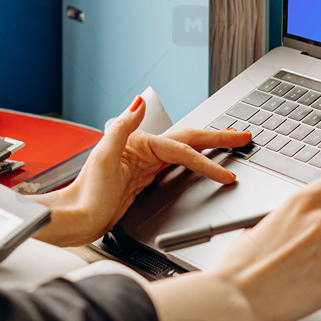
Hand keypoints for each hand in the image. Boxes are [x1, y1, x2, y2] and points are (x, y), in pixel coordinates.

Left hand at [35, 96, 251, 245]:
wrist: (76, 219)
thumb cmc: (86, 194)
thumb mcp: (102, 156)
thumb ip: (122, 126)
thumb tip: (138, 101)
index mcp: (139, 142)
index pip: (182, 150)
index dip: (207, 161)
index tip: (226, 174)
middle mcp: (144, 149)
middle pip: (189, 140)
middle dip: (218, 138)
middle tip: (244, 136)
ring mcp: (146, 164)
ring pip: (187, 151)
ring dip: (210, 145)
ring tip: (232, 141)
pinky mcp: (146, 178)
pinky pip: (178, 165)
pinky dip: (196, 161)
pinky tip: (204, 160)